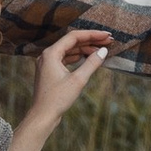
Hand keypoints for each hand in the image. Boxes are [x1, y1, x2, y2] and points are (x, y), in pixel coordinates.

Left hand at [10, 27, 111, 150]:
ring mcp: (47, 63)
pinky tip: (88, 58)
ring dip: (85, 49)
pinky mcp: (49, 71)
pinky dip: (78, 57)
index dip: (92, 34)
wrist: (42, 116)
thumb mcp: (78, 80)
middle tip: (108, 41)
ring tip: (101, 50)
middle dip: (90, 41)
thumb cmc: (57, 99)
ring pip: (69, 50)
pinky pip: (65, 58)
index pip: (74, 37)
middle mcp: (47, 55)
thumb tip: (103, 51)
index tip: (107, 35)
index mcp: (51, 53)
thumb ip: (91, 63)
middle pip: (72, 42)